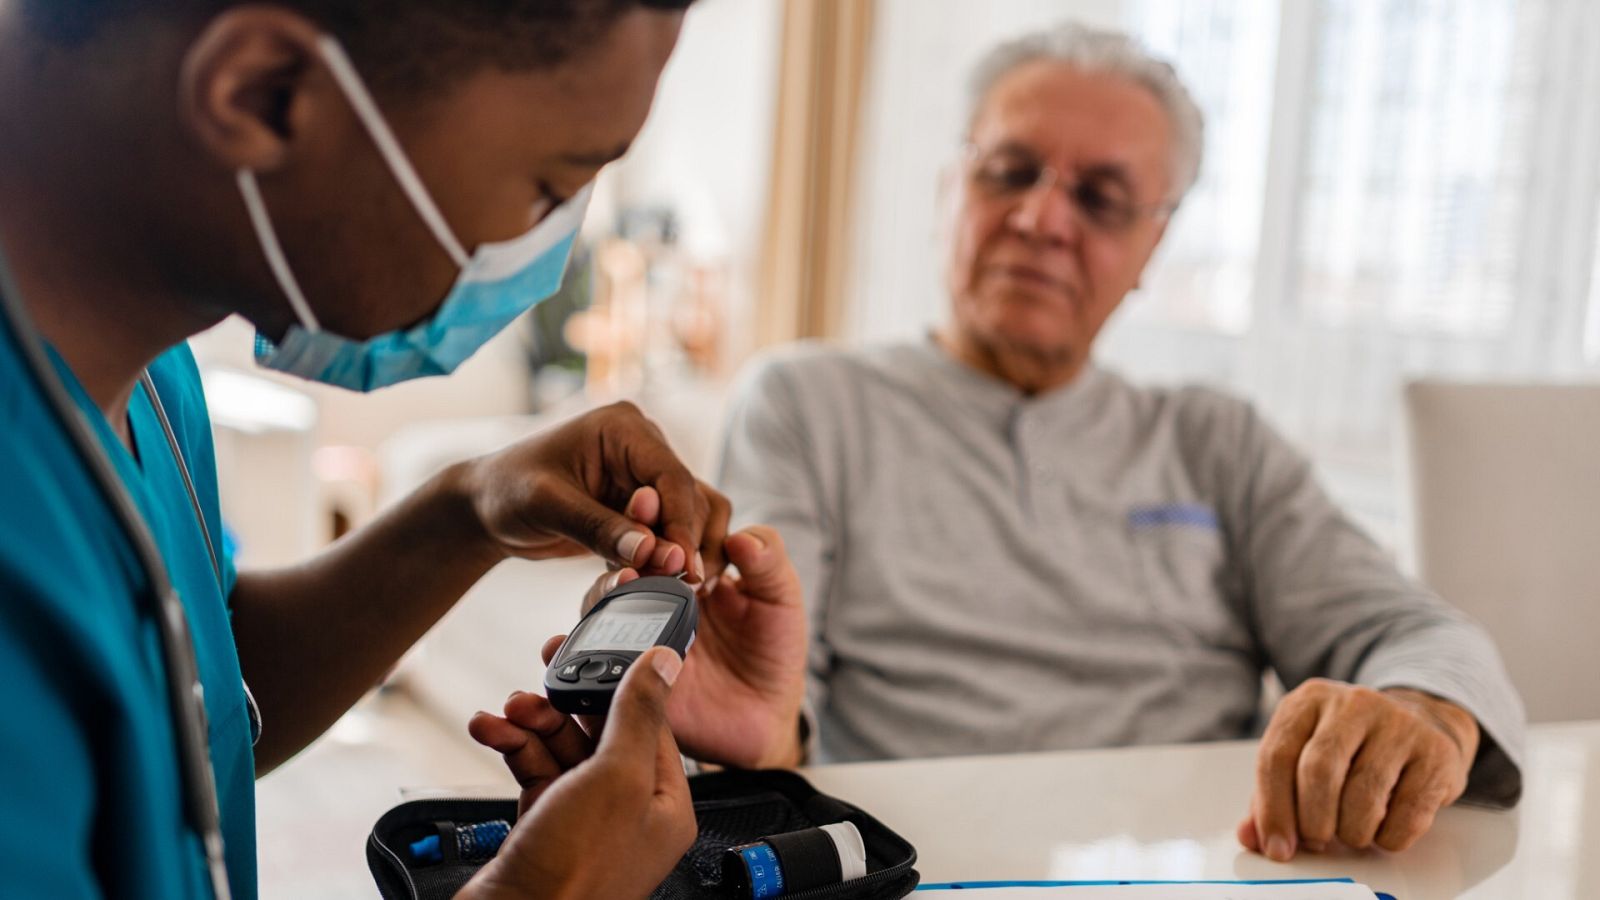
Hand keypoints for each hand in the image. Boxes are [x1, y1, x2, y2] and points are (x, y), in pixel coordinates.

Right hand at [458, 647, 695, 899]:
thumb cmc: (575, 872)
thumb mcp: (615, 777)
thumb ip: (639, 715)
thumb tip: (666, 663)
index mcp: (666, 804)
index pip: (652, 724)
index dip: (620, 686)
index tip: (591, 655)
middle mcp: (629, 813)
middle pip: (601, 733)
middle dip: (565, 704)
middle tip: (537, 681)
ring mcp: (585, 821)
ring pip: (562, 750)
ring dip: (531, 723)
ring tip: (507, 710)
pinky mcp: (545, 828)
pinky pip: (533, 772)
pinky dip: (512, 747)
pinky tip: (490, 730)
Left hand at [462, 401, 730, 581]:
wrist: (485, 506)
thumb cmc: (507, 491)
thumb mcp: (547, 506)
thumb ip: (598, 527)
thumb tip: (651, 552)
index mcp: (623, 428)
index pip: (672, 476)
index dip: (681, 523)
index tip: (682, 566)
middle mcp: (643, 446)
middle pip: (690, 498)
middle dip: (682, 543)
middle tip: (675, 585)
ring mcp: (644, 476)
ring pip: (691, 517)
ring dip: (682, 553)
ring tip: (668, 587)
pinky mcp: (640, 506)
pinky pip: (671, 533)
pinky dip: (665, 559)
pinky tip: (650, 582)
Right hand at [575, 523, 808, 768]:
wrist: (765, 718)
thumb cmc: (774, 651)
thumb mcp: (782, 599)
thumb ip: (769, 563)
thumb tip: (741, 537)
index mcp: (691, 567)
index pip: (665, 531)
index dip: (656, 513)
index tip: (650, 498)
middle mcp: (658, 594)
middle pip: (626, 561)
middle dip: (627, 548)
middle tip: (637, 544)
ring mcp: (639, 631)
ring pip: (604, 602)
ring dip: (605, 589)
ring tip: (620, 581)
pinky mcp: (626, 673)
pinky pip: (595, 656)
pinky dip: (578, 647)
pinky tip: (573, 639)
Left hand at [1238, 679, 1479, 859]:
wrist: (1423, 720)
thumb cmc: (1353, 746)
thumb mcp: (1305, 754)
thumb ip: (1273, 794)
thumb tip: (1251, 836)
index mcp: (1309, 700)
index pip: (1277, 756)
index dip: (1273, 810)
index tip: (1277, 847)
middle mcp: (1353, 703)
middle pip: (1319, 772)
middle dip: (1312, 822)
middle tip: (1316, 842)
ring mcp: (1399, 724)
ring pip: (1364, 796)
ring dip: (1352, 833)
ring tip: (1352, 833)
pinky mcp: (1436, 752)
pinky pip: (1408, 813)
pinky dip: (1389, 837)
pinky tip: (1384, 831)